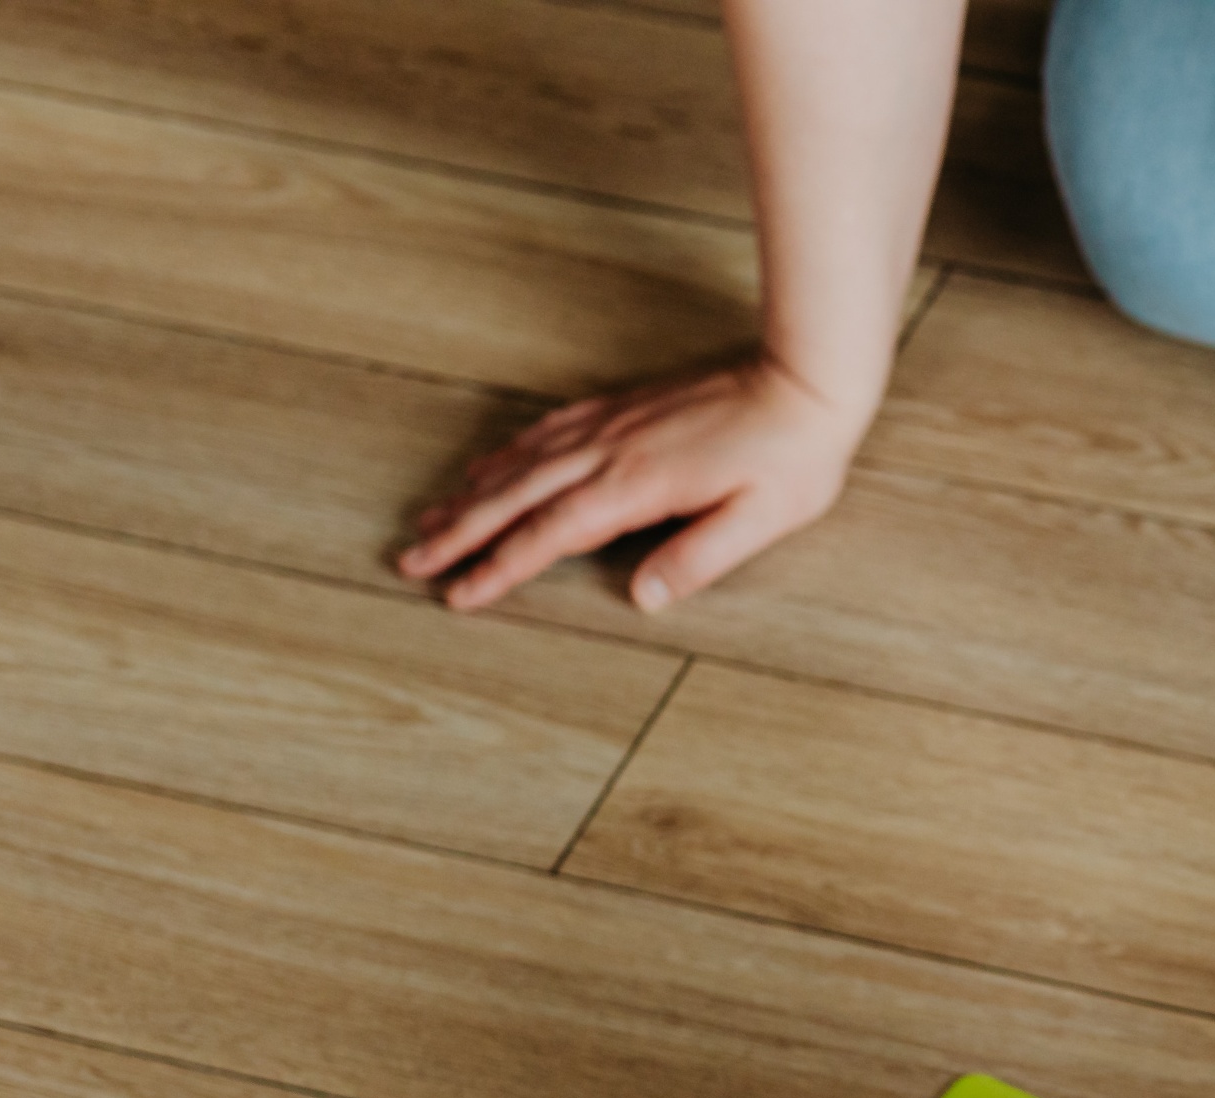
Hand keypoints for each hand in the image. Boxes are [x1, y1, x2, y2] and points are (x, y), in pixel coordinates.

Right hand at [398, 353, 868, 614]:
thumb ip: (700, 558)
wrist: (804, 383)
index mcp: (637, 486)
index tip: (457, 595)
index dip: (499, 568)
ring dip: (471, 494)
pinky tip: (488, 466)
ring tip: (430, 521)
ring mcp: (610, 425)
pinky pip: (546, 432)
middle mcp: (609, 452)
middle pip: (515, 497)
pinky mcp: (621, 409)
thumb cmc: (793, 459)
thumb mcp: (762, 521)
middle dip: (459, 533)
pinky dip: (507, 453)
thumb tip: (644, 598)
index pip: (548, 536)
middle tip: (410, 561)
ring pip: (521, 462)